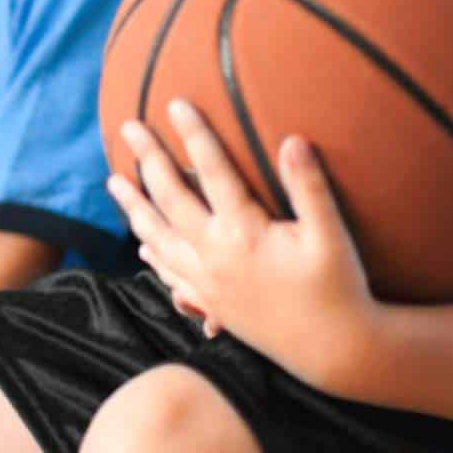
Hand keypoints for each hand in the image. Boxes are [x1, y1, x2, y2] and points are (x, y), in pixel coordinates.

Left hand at [107, 100, 381, 386]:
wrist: (334, 350)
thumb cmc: (339, 287)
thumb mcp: (331, 235)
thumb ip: (310, 187)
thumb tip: (292, 140)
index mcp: (243, 233)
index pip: (212, 172)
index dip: (194, 134)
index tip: (175, 102)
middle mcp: (214, 256)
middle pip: (170, 199)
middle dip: (148, 159)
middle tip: (128, 127)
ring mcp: (207, 282)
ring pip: (158, 238)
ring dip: (134, 207)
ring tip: (113, 181)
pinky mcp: (212, 304)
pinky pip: (170, 275)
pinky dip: (153, 256)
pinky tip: (143, 248)